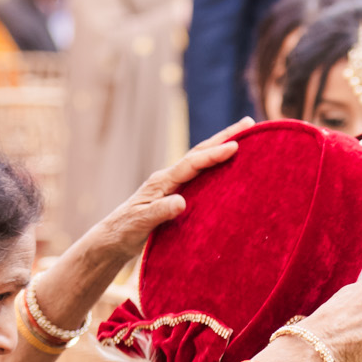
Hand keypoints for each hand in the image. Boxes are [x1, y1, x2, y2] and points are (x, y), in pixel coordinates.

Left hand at [83, 120, 247, 265]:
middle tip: (248, 123)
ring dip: (221, 147)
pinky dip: (215, 165)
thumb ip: (160, 212)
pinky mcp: (176, 194)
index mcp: (162, 181)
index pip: (192, 164)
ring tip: (244, 136)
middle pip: (199, 152)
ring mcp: (173, 185)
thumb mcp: (141, 223)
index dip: (213, 154)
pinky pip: (200, 175)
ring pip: (200, 161)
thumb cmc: (125, 231)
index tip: (235, 146)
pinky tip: (228, 164)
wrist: (113, 238)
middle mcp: (169, 178)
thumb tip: (182, 202)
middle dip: (223, 137)